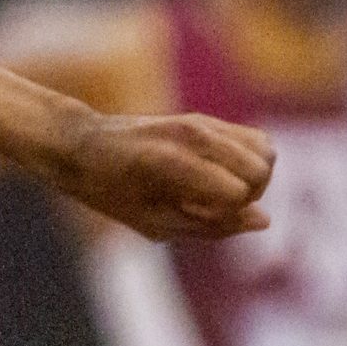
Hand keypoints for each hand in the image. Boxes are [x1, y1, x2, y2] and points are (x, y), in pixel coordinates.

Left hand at [47, 112, 274, 241]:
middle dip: (246, 197)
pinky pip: (256, 141)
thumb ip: (211, 227)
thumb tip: (264, 220)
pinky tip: (217, 176)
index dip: (222, 214)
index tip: (188, 213)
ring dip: (252, 180)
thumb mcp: (151, 222)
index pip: (237, 192)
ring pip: (266, 152)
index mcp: (170, 161)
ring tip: (214, 191)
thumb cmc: (108, 190)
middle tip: (205, 205)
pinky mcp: (206, 118)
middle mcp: (191, 134)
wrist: (80, 144)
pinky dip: (249, 163)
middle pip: (260, 170)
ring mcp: (201, 121)